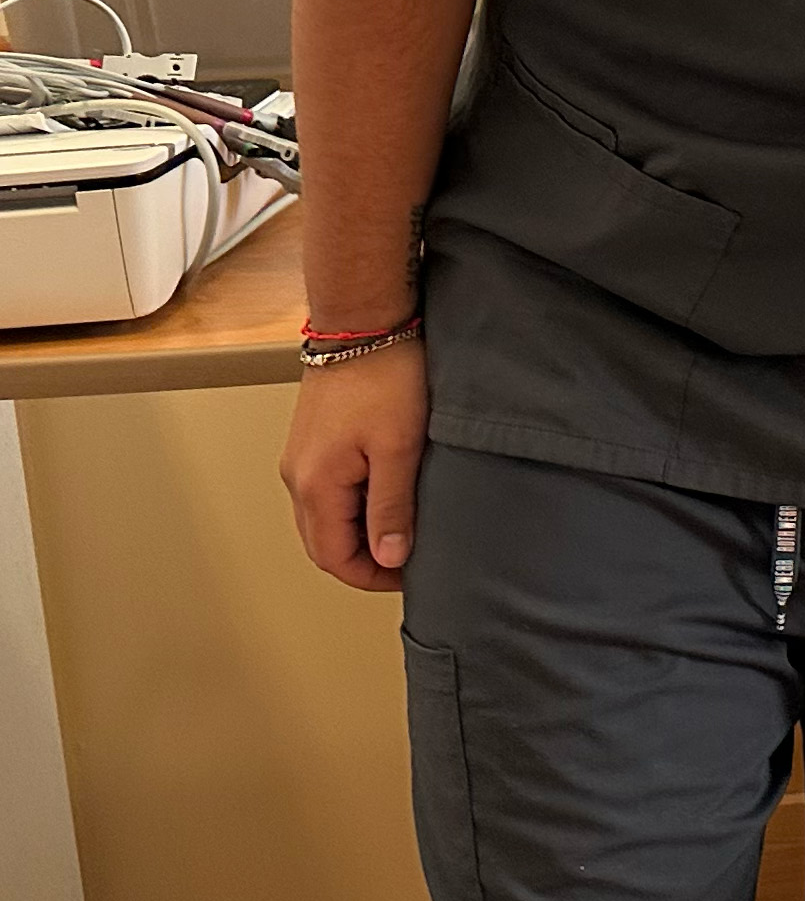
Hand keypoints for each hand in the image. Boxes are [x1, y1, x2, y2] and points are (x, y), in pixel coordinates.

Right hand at [280, 347, 428, 592]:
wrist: (363, 323)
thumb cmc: (385, 376)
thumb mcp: (400, 449)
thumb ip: (392, 507)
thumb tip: (390, 557)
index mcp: (315, 485)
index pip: (333, 557)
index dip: (371, 576)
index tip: (409, 576)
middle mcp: (298, 475)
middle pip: (323, 543)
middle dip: (364, 560)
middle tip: (410, 561)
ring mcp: (301, 458)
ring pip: (324, 518)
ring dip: (358, 533)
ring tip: (404, 531)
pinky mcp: (312, 442)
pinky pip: (327, 491)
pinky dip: (353, 507)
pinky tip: (386, 498)